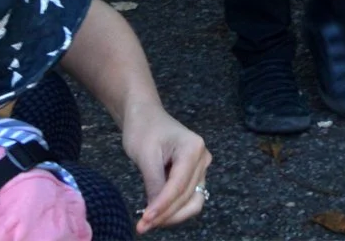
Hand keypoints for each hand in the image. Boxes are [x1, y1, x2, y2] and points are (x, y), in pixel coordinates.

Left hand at [118, 100, 209, 231]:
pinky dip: (174, 209)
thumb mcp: (145, 156)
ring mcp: (201, 168)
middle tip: (141, 227)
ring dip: (172, 215)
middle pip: (187, 196)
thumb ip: (153, 183)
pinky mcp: (195, 175)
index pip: (179, 185)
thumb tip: (154, 213)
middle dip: (166, 214)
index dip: (162, 206)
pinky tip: (156, 213)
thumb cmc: (143, 130)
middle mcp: (203, 159)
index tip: (144, 221)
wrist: (146, 117)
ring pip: (192, 201)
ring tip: (148, 222)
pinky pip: (189, 198)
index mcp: (193, 148)